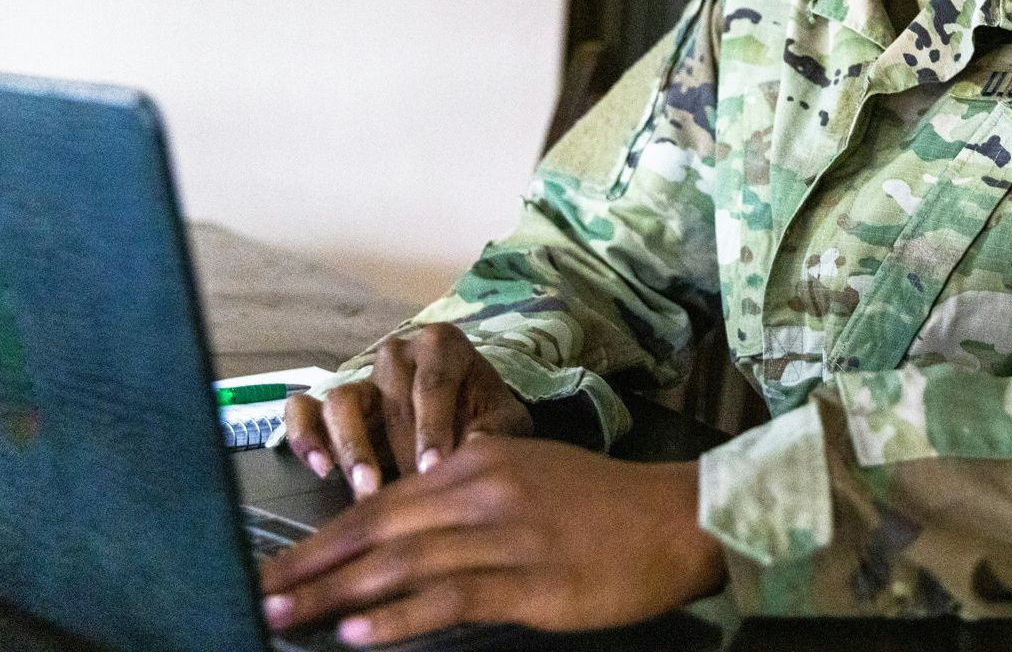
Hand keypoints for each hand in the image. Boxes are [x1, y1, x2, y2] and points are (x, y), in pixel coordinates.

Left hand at [258, 435, 727, 642]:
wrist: (672, 519)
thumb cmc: (600, 502)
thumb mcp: (528, 472)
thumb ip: (470, 489)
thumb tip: (409, 519)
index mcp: (478, 462)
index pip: (382, 501)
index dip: (323, 537)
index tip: (275, 564)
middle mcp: (482, 491)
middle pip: (378, 530)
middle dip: (311, 566)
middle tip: (255, 594)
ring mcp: (505, 536)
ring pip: (404, 564)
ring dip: (336, 594)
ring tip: (285, 618)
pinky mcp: (529, 582)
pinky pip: (451, 597)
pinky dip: (400, 616)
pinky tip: (359, 633)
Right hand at [284, 323, 532, 496]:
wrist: (467, 416)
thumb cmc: (486, 416)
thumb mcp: (505, 420)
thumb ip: (494, 431)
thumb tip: (475, 446)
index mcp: (442, 345)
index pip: (432, 382)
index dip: (432, 427)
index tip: (433, 468)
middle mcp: (397, 354)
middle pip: (389, 398)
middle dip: (398, 448)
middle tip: (408, 491)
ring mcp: (362, 378)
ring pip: (341, 401)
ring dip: (351, 447)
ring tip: (366, 489)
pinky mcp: (332, 403)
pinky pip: (304, 409)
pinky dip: (305, 435)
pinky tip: (321, 468)